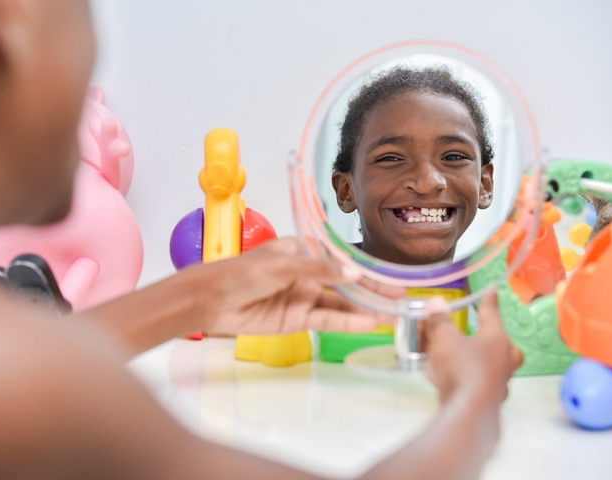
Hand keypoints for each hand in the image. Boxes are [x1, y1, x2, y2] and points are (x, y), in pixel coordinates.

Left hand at [203, 237, 406, 335]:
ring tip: (392, 315)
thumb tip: (352, 274)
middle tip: (400, 299)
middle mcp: (306, 274)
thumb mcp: (282, 265)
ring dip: (365, 309)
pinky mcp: (297, 319)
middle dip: (373, 291)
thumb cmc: (240, 273)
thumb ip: (319, 271)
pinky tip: (368, 323)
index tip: (388, 276)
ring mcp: (303, 297)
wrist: (211, 300)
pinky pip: (327, 319)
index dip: (364, 268)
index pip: (341, 259)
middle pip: (346, 283)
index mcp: (302, 251)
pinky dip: (347, 322)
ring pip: (341, 303)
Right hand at [423, 291, 522, 404]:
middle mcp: (505, 359)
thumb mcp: (444, 339)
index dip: (488, 300)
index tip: (492, 290)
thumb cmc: (461, 368)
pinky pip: (482, 382)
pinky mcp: (492, 400)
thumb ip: (439, 321)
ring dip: (481, 358)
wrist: (468, 412)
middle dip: (492, 336)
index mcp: (497, 339)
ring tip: (464, 357)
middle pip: (502, 342)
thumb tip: (436, 301)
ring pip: (494, 364)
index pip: (492, 313)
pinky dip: (471, 378)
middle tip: (482, 332)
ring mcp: (501, 381)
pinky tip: (457, 381)